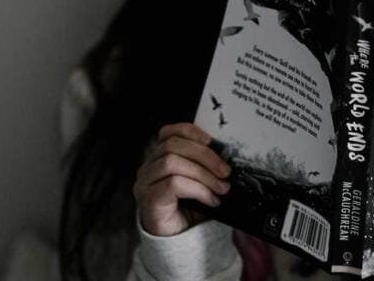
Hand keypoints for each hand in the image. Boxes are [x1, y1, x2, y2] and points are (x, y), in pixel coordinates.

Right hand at [133, 122, 232, 236]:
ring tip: (221, 188)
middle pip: (173, 146)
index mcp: (160, 157)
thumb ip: (207, 165)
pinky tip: (211, 200)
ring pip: (172, 163)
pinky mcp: (149, 200)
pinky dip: (198, 189)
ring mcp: (145, 183)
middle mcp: (148, 168)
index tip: (212, 141)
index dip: (190, 131)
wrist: (180, 240)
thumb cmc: (191, 208)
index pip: (168, 132)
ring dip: (203, 174)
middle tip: (226, 171)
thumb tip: (228, 156)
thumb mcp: (201, 180)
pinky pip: (173, 184)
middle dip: (205, 156)